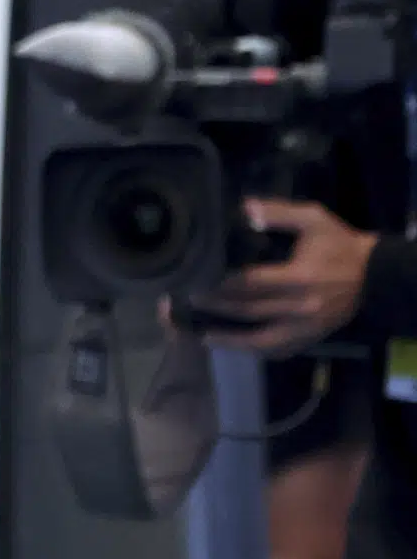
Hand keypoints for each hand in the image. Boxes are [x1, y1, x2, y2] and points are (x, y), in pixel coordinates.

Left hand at [199, 198, 376, 354]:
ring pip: (262, 340)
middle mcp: (301, 307)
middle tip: (183, 306)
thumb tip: (244, 208)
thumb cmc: (340, 244)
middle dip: (215, 309)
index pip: (251, 284)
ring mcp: (308, 327)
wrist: (376, 274)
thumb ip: (279, 213)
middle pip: (249, 311)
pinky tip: (234, 347)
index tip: (194, 283)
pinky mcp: (313, 337)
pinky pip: (281, 350)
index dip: (220, 285)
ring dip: (229, 340)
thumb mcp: (313, 219)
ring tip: (200, 335)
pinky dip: (256, 350)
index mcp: (299, 278)